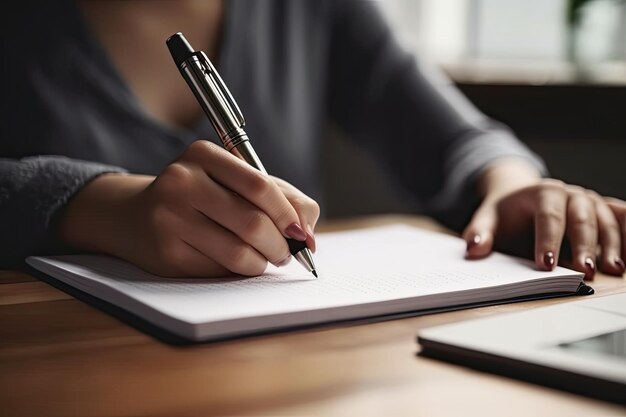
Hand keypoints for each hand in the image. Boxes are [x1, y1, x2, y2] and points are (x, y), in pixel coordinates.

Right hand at [57, 141, 319, 276]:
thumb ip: (282, 197)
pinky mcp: (166, 253)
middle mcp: (181, 181)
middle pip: (252, 222)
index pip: (259, 186)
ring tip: (266, 258)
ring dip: (263, 262)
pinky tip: (238, 262)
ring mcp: (170, 218)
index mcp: (202, 155)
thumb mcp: (236, 182)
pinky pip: (220, 270)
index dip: (288, 214)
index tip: (301, 233)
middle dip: (280, 244)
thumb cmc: (200, 196)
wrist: (135, 217)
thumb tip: (309, 232)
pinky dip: (240, 271)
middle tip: (287, 252)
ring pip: (238, 252)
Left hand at [463, 172, 625, 280]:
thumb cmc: (507, 213)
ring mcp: (591, 202)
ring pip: (606, 221)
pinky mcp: (604, 211)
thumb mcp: (489, 218)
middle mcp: (572, 194)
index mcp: (544, 192)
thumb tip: (473, 249)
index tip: (545, 264)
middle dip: (583, 246)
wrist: (522, 198)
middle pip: (582, 219)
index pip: (548, 216)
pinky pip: (622, 218)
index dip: (548, 240)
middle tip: (583, 272)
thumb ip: (480, 232)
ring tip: (611, 270)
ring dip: (612, 245)